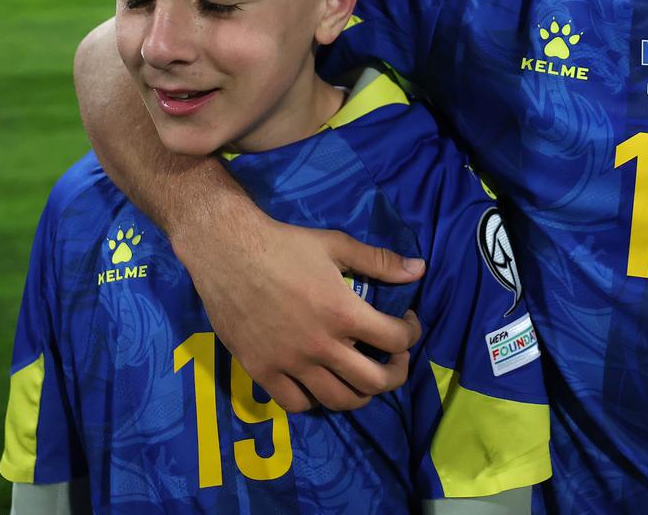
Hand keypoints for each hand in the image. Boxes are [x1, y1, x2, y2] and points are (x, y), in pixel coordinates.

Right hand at [173, 204, 424, 413]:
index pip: (396, 341)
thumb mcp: (336, 245)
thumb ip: (379, 261)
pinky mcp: (263, 371)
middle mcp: (321, 346)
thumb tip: (419, 269)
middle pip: (375, 382)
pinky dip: (315, 399)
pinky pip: (297, 403)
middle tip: (393, 359)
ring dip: (360, 392)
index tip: (406, 323)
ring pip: (339, 400)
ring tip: (361, 375)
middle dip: (395, 373)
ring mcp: (291, 363)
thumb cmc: (284, 245)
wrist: (227, 252)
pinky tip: (319, 382)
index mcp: (343, 313)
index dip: (411, 333)